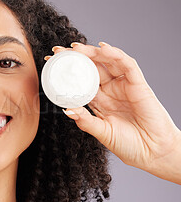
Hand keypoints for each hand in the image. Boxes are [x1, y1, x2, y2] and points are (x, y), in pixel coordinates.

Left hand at [46, 42, 180, 182]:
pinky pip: (127, 65)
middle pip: (91, 67)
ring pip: (107, 62)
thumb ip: (85, 120)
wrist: (151, 153)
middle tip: (58, 51)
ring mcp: (124, 86)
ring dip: (91, 52)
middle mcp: (110, 90)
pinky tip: (103, 48)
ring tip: (75, 48)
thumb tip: (67, 110)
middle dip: (75, 57)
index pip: (80, 79)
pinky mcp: (138, 84)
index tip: (50, 63)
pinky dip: (115, 54)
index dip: (66, 70)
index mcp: (98, 100)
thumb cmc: (128, 144)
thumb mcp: (101, 132)